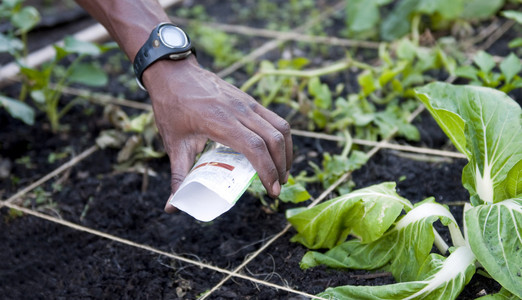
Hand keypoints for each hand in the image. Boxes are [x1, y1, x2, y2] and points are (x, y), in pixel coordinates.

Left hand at [142, 55, 292, 212]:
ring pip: (280, 127)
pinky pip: (275, 119)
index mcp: (220, 122)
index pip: (255, 148)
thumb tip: (171, 207)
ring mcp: (247, 103)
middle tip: (277, 187)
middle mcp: (239, 111)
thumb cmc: (172, 107)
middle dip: (281, 167)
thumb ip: (177, 176)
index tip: (271, 190)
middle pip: (273, 139)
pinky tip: (277, 151)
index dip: (267, 171)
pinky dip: (281, 138)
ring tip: (282, 172)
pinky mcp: (250, 100)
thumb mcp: (174, 144)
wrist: (174, 73)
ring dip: (286, 152)